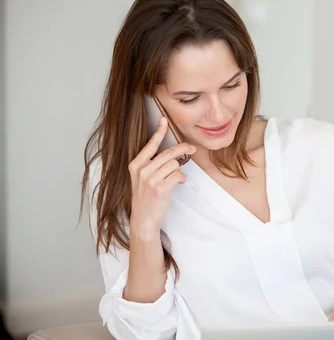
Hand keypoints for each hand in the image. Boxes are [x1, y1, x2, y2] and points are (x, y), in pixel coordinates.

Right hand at [128, 117, 195, 241]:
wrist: (143, 219)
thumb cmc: (145, 198)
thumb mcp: (141, 179)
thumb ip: (151, 165)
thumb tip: (171, 154)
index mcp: (135, 165)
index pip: (150, 144)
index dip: (159, 131)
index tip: (164, 120)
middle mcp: (141, 170)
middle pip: (168, 153)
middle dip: (183, 149)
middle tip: (192, 147)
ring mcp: (150, 179)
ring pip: (174, 164)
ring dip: (180, 170)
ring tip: (177, 178)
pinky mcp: (160, 188)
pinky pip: (178, 175)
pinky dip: (182, 178)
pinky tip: (180, 183)